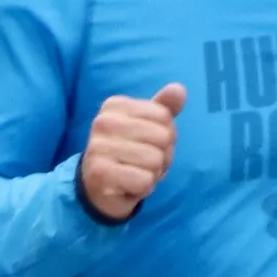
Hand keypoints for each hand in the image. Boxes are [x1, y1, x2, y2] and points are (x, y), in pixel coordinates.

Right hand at [79, 84, 185, 222]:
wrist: (97, 187)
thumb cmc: (128, 153)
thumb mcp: (147, 127)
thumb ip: (164, 108)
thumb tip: (179, 89)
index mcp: (115, 105)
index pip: (164, 117)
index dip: (166, 136)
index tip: (147, 144)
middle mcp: (103, 122)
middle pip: (163, 137)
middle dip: (162, 156)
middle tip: (143, 162)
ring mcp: (98, 147)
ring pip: (155, 160)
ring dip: (153, 173)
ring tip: (136, 173)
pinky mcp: (100, 174)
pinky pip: (144, 181)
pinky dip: (143, 188)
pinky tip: (129, 185)